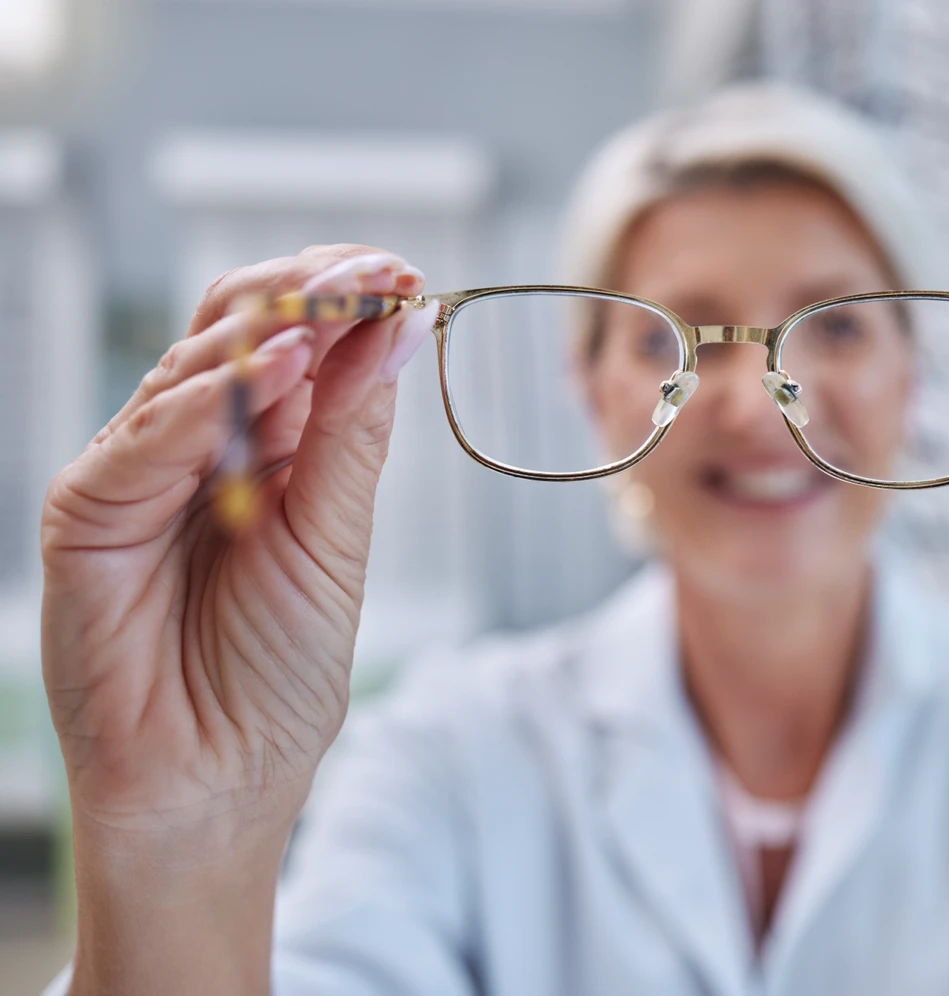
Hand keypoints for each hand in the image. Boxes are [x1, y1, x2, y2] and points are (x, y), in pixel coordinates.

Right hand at [41, 246, 433, 840]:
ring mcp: (142, 471)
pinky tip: (261, 372)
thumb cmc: (277, 675)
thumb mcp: (334, 540)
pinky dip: (198, 402)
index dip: (346, 301)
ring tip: (328, 318)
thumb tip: (402, 325)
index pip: (302, 341)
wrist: (216, 781)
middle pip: (242, 330)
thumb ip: (352, 433)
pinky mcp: (89, 512)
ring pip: (189, 367)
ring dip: (263, 333)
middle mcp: (203, 445)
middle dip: (308, 292)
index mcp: (272, 449)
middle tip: (370, 271)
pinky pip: (139, 440)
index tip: (404, 273)